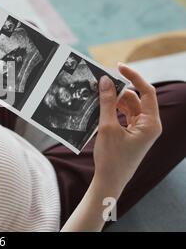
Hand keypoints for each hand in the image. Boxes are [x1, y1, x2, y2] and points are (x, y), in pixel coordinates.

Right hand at [93, 63, 161, 190]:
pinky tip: (99, 107)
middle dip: (119, 90)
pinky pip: (124, 114)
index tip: (118, 67)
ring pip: (128, 106)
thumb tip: (105, 81)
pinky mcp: (132, 133)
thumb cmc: (111, 158)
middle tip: (101, 83)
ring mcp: (141, 129)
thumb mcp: (108, 127)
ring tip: (97, 95)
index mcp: (151, 123)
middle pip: (136, 98)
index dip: (133, 77)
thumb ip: (107, 102)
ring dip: (114, 99)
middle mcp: (149, 125)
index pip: (146, 91)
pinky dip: (113, 109)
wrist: (110, 181)